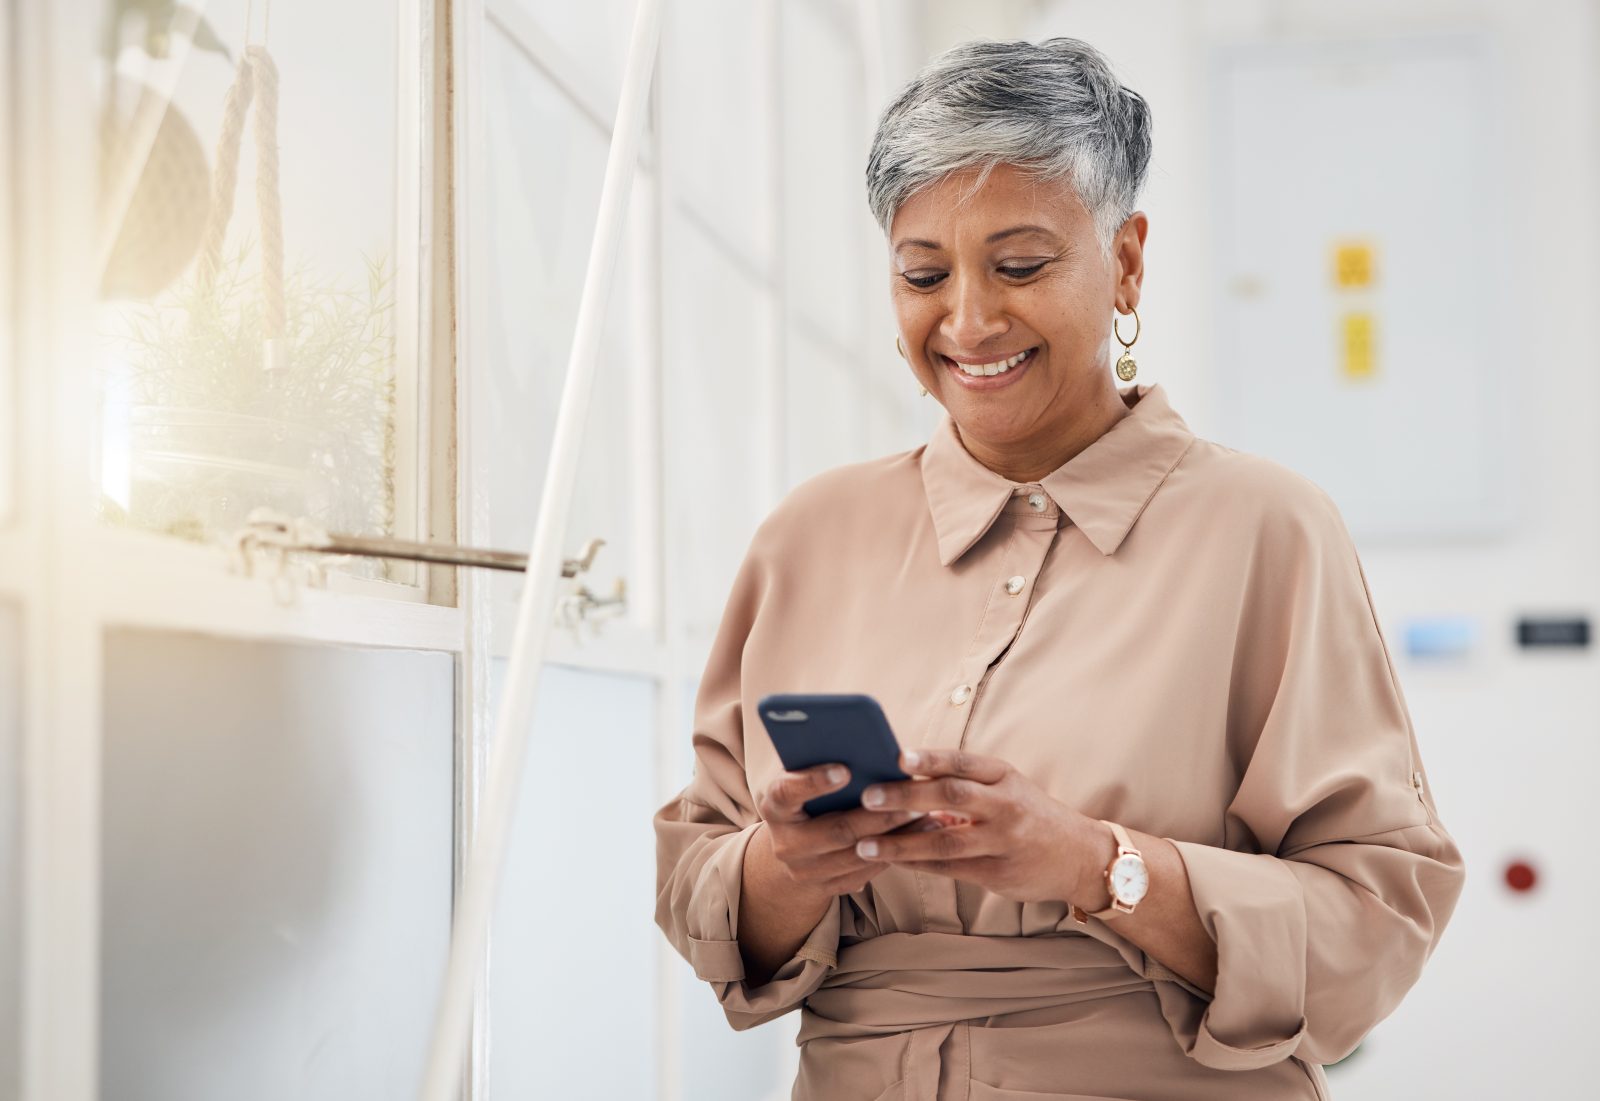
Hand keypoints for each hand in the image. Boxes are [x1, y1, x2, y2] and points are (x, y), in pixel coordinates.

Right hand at [753, 763, 932, 899]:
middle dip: (878, 814)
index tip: (845, 769)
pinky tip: (918, 835)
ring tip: (923, 813)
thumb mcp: (803, 781)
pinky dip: (894, 853)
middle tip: (911, 796)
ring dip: (894, 835)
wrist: (792, 850)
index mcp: (774, 806)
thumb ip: (823, 765)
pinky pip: (865, 873)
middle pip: (836, 830)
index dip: (813, 782)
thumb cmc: (806, 800)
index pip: (787, 792)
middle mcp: (785, 842)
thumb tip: (868, 748)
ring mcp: (804, 871)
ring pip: (856, 855)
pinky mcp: (826, 889)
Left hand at [851, 748, 1105, 904]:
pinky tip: (891, 860)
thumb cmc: (1030, 814)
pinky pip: (949, 868)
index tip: (898, 756)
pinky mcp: (998, 873)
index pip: (963, 762)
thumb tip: (905, 778)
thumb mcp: (1006, 787)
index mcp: (1004, 776)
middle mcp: (1005, 805)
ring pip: (944, 841)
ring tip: (865, 844)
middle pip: (951, 796)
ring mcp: (1002, 841)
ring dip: (901, 842)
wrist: (1080, 856)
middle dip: (906, 796)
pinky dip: (917, 864)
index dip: (930, 758)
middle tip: (868, 797)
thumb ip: (964, 784)